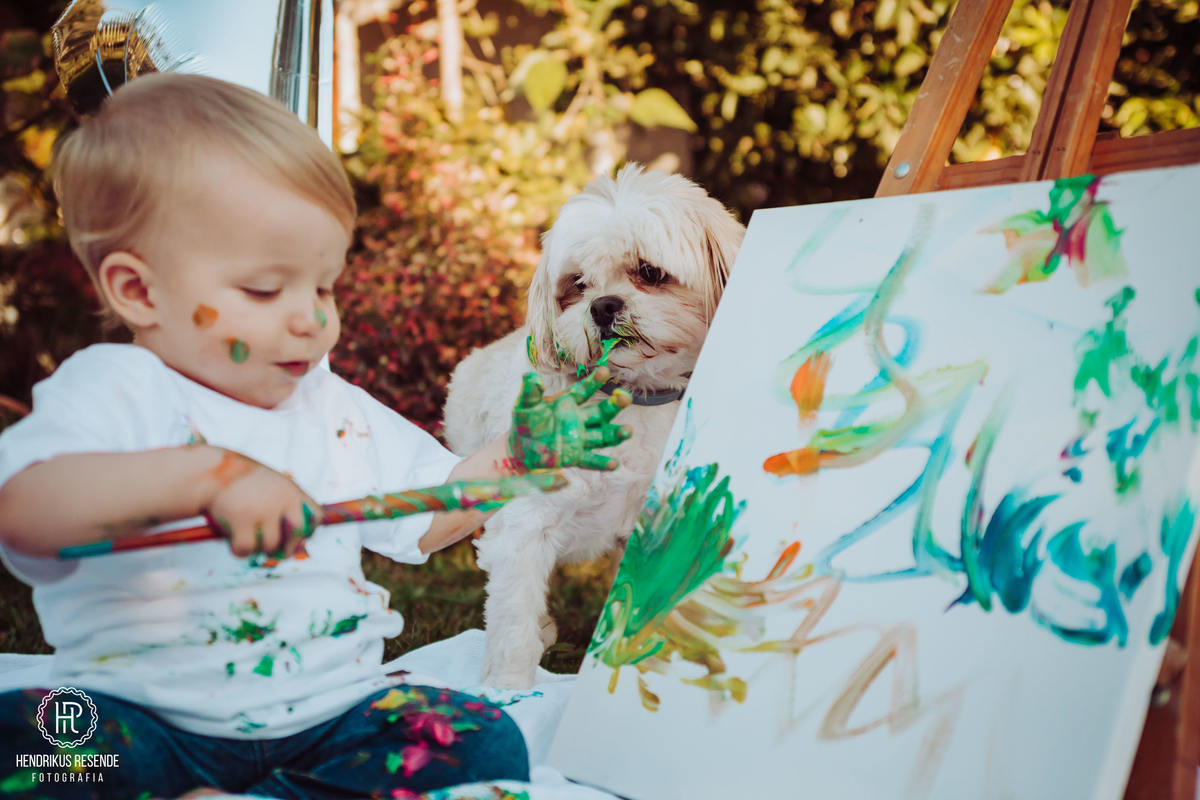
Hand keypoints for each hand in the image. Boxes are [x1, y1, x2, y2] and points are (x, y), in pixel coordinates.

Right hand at [204, 450, 320, 557]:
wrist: (211, 471)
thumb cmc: (241, 482)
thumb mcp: (270, 485)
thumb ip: (284, 507)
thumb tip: (292, 547)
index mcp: (292, 491)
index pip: (317, 517)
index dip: (308, 531)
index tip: (294, 537)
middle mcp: (282, 499)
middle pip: (298, 533)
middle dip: (288, 547)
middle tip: (273, 550)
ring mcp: (263, 510)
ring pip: (270, 546)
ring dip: (258, 549)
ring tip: (247, 537)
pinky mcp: (242, 520)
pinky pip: (247, 549)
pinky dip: (240, 551)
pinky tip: (233, 541)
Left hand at [508, 366, 632, 470]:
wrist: (518, 448)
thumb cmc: (524, 422)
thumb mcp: (524, 404)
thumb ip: (529, 391)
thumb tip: (531, 376)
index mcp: (568, 404)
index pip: (584, 391)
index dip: (593, 382)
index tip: (604, 371)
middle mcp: (578, 420)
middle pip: (601, 412)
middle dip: (614, 405)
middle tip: (625, 397)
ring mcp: (579, 439)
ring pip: (602, 436)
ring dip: (616, 434)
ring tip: (628, 431)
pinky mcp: (575, 457)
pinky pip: (591, 460)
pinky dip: (602, 463)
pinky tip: (614, 464)